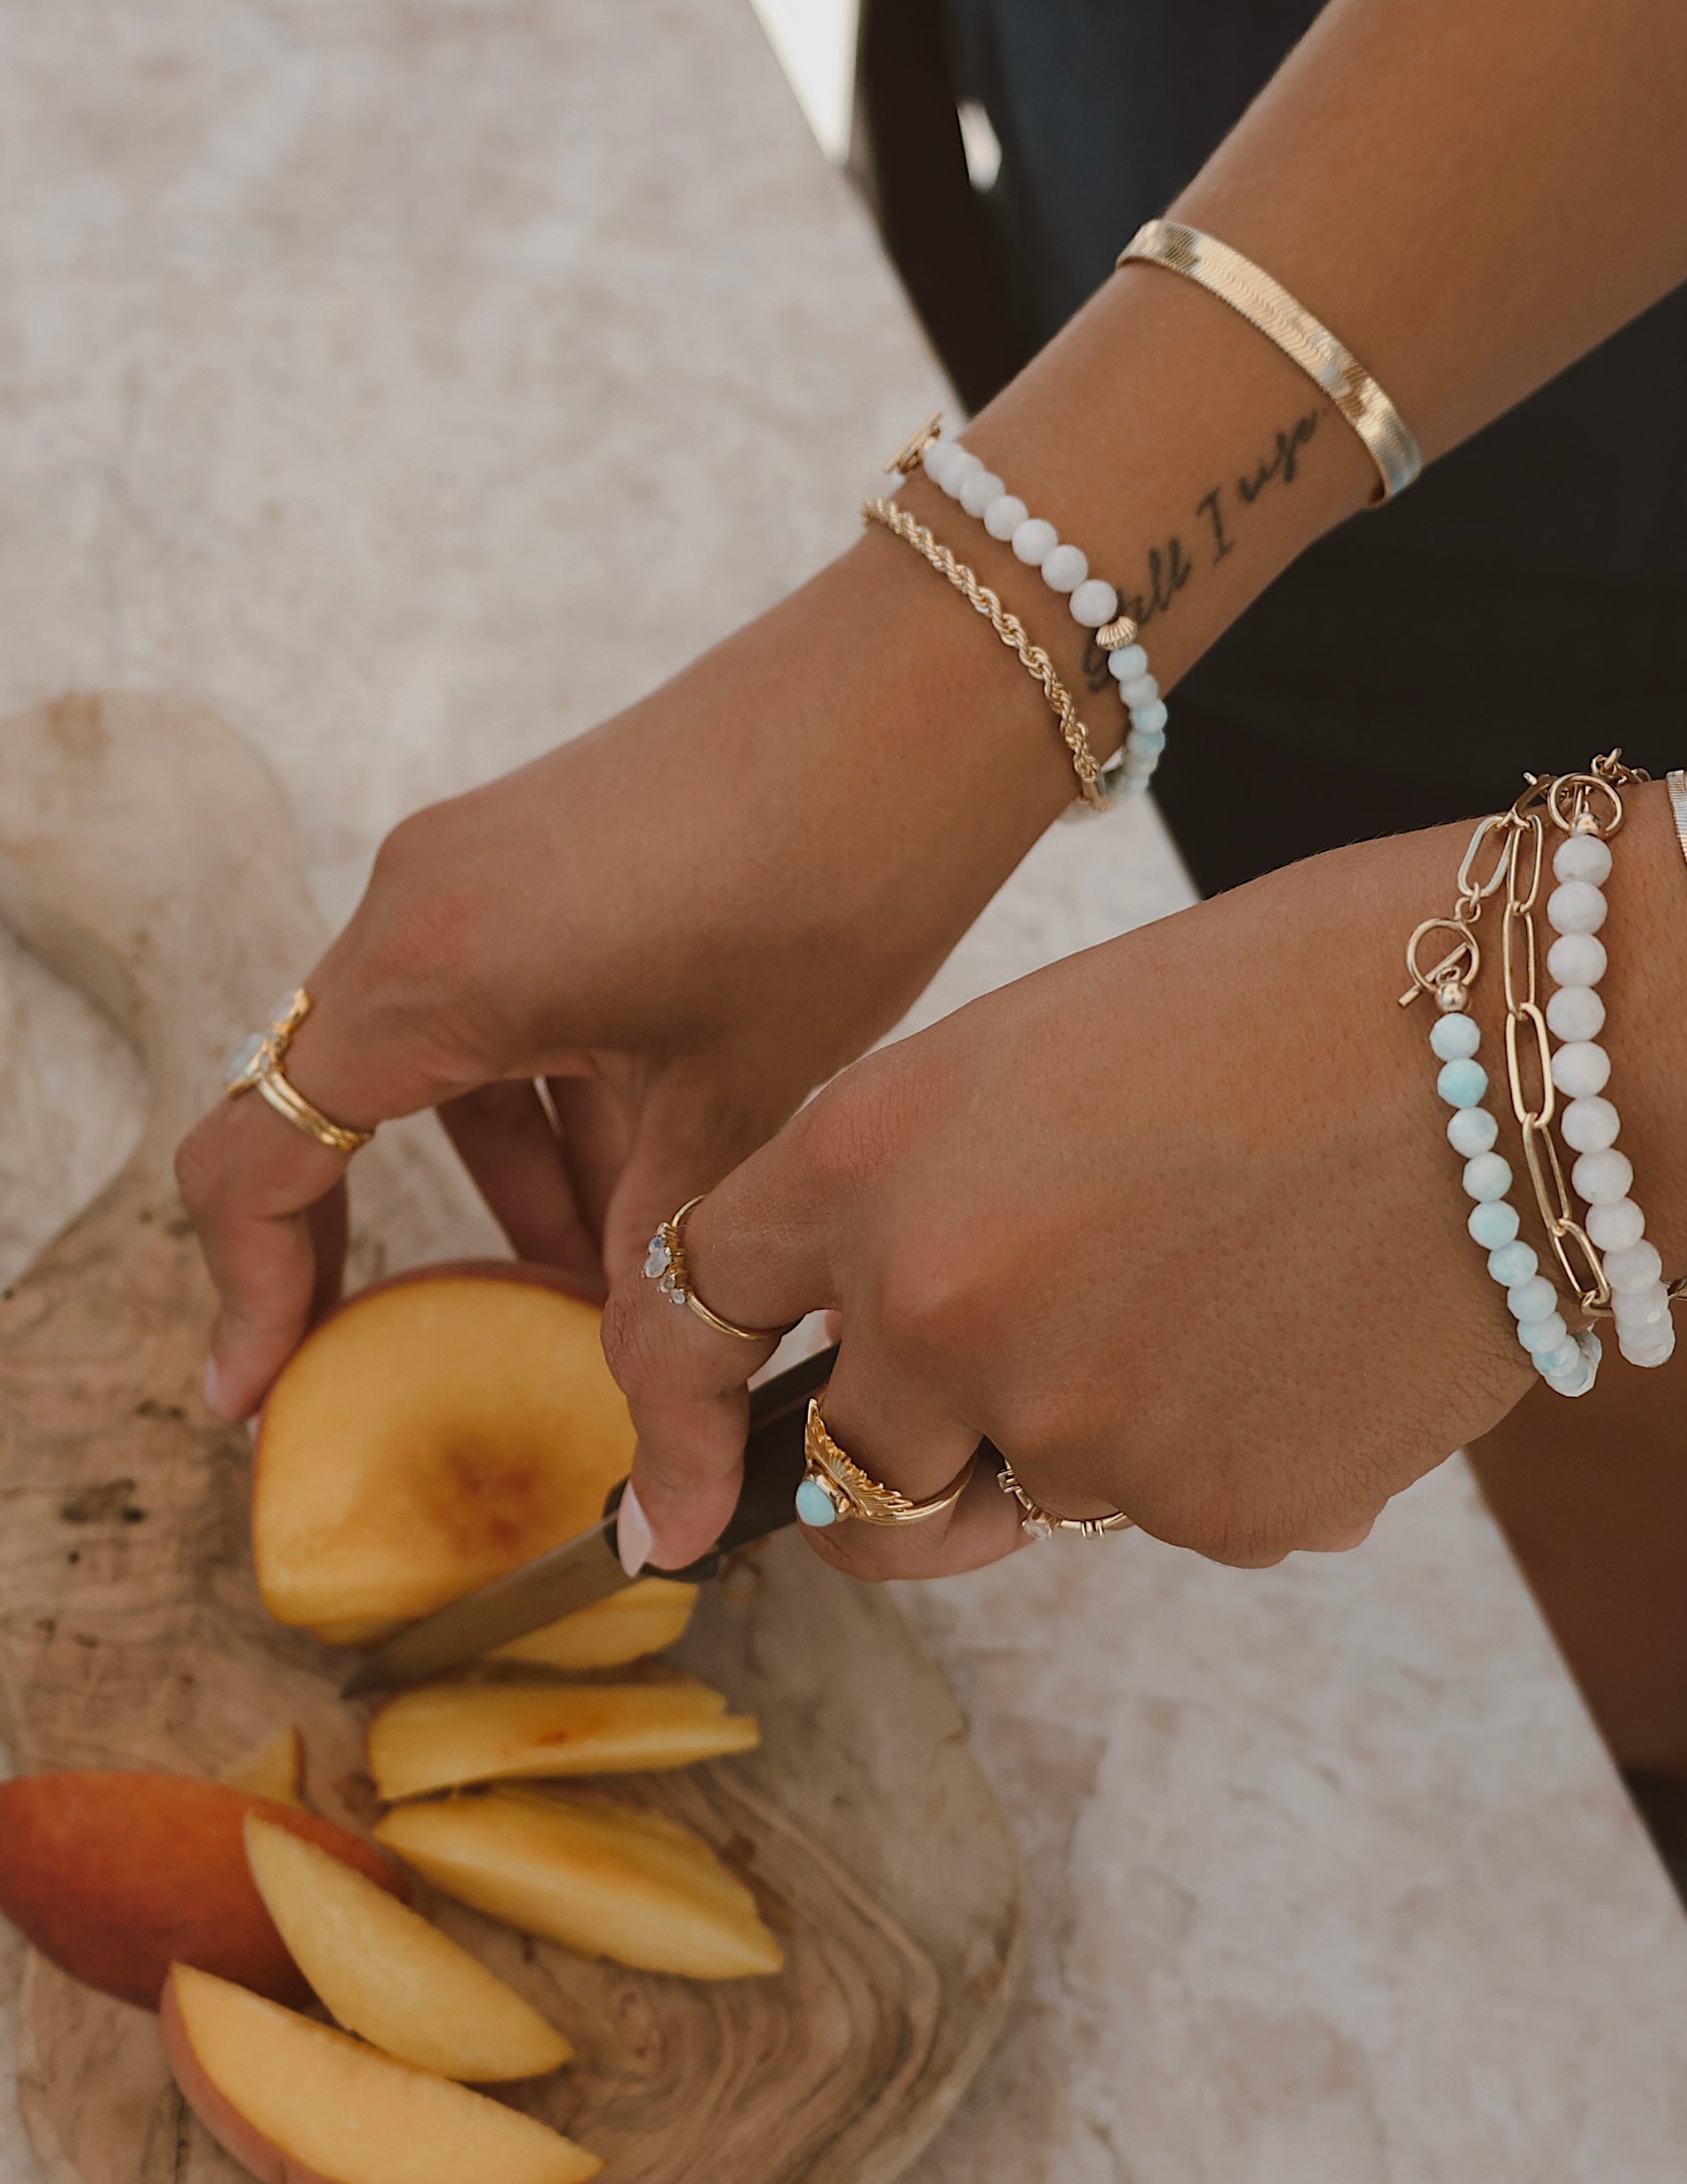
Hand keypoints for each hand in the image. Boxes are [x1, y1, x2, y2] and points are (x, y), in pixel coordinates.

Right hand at [175, 544, 1106, 1416]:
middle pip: (336, 1114)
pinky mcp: (544, 856)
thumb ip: (670, 1301)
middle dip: (405, 1258)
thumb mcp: (741, 1115)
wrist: (935, 684)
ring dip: (522, 1192)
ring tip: (630, 1297)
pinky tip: (664, 1187)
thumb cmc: (837, 874)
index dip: (254, 1295)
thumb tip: (664, 1499)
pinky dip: (561, 1113)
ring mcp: (477, 872)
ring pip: (444, 1073)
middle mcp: (418, 908)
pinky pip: (502, 1013)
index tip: (273, 1400)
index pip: (257, 1157)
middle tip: (467, 1375)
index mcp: (427, 971)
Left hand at [599, 826, 1539, 1578]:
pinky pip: (1174, 1517)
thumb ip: (925, 1199)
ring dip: (1083, 1443)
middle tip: (1000, 1399)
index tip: (736, 1414)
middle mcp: (935, 1314)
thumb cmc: (1294, 996)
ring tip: (1221, 1305)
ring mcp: (1073, 1433)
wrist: (1531, 1042)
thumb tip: (892, 1369)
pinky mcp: (1211, 1515)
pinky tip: (1321, 1338)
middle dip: (901, 1454)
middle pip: (848, 1470)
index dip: (713, 1364)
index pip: (704, 1306)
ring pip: (1027, 1499)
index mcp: (867, 1160)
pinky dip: (1226, 1456)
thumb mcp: (1041, 1052)